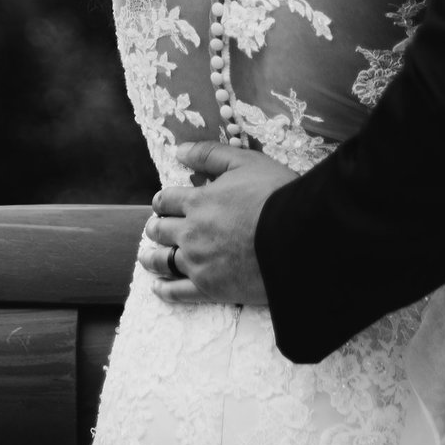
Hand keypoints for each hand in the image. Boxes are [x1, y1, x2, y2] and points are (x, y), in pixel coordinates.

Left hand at [140, 141, 294, 305]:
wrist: (298, 238)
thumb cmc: (275, 195)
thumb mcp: (244, 162)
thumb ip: (209, 154)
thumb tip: (179, 151)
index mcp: (197, 202)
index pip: (166, 200)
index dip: (163, 201)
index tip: (164, 204)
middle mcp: (191, 232)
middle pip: (160, 230)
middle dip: (156, 227)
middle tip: (156, 228)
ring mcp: (198, 262)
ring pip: (162, 261)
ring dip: (151, 257)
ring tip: (147, 256)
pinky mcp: (210, 288)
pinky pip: (177, 292)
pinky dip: (164, 290)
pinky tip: (158, 287)